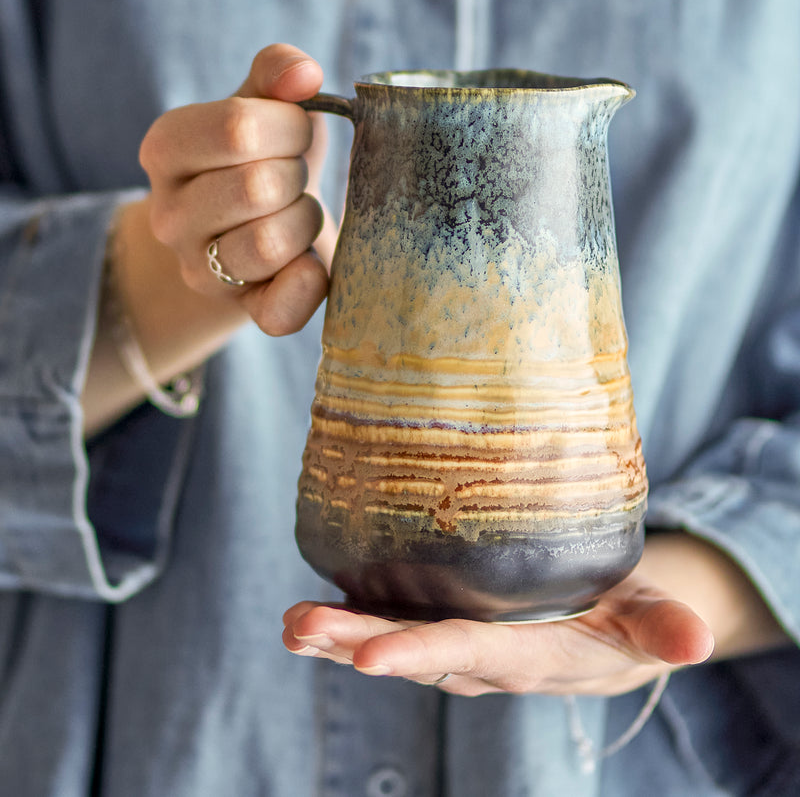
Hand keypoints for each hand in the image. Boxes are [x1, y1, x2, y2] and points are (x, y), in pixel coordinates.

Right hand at [140, 43, 331, 335]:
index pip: (238, 129)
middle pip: (256, 188)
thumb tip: (304, 73)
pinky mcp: (240, 310)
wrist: (264, 221)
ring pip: (268, 245)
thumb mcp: (266, 102)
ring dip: (305, 220)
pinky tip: (312, 263)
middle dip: (297, 174)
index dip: (289, 126)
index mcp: (165, 148)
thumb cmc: (268, 153)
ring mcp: (198, 271)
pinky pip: (277, 311)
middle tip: (295, 175)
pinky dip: (306, 285)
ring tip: (298, 211)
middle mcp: (168, 216)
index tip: (295, 130)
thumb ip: (277, 71)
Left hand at [282, 570, 713, 697]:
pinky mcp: (445, 621)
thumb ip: (661, 625)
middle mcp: (480, 656)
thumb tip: (699, 640)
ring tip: (291, 623)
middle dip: (352, 641)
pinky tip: (311, 607)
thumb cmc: (622, 614)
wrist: (604, 634)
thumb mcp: (647, 614)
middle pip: (410, 650)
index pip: (465, 652)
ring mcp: (456, 642)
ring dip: (337, 633)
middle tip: (299, 628)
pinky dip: (350, 617)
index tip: (366, 655)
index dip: (417, 654)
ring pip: (392, 639)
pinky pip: (394, 622)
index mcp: (526, 652)